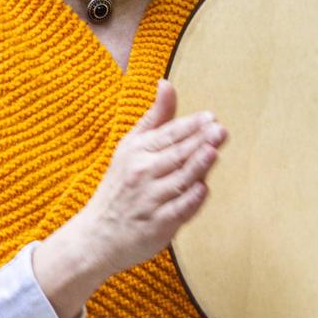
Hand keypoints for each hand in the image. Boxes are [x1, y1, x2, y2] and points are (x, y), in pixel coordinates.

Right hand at [36, 80, 226, 317]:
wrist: (98, 234)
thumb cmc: (122, 185)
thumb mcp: (132, 147)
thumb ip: (156, 118)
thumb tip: (167, 83)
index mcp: (137, 151)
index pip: (168, 135)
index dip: (189, 126)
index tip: (210, 117)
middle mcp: (143, 173)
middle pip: (176, 155)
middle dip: (197, 142)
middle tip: (219, 130)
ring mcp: (151, 199)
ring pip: (178, 180)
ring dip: (195, 166)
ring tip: (212, 152)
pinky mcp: (158, 224)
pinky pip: (177, 210)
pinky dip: (189, 200)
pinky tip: (202, 189)